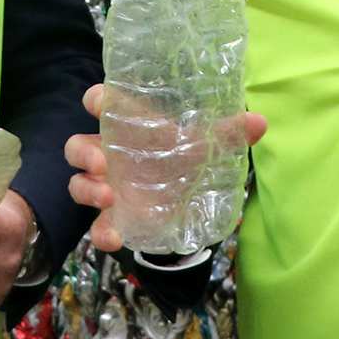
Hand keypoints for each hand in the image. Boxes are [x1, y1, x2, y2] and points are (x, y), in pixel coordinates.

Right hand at [64, 82, 266, 252]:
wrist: (186, 196)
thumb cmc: (184, 157)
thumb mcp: (205, 145)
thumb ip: (228, 134)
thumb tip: (260, 122)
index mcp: (127, 127)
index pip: (101, 103)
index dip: (96, 99)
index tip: (98, 102)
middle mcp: (109, 154)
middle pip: (78, 146)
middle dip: (84, 152)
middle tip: (102, 162)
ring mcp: (107, 186)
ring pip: (78, 183)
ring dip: (87, 189)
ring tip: (109, 196)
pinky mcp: (114, 215)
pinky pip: (97, 224)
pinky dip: (102, 232)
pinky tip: (115, 238)